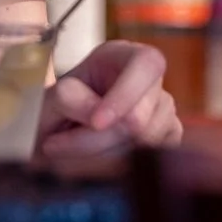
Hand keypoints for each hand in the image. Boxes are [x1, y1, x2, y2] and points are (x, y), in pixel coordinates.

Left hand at [37, 41, 183, 158]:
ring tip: (71, 149)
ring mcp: (164, 110)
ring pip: (144, 144)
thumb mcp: (52, 95)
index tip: (96, 123)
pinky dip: (116, 166)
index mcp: (126, 54)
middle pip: (141, 117)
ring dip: (101, 155)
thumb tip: (99, 120)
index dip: (125, 95)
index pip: (146, 65)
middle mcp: (151, 80)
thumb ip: (70, 99)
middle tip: (55, 146)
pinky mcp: (168, 139)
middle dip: (97, 139)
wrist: (57, 134)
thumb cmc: (57, 107)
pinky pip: (151, 160)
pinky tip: (95, 158)